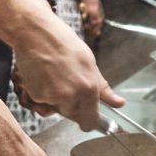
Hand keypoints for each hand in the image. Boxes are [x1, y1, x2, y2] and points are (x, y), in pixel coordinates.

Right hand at [8, 0, 124, 130]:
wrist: (36, 34)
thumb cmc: (63, 44)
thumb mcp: (90, 63)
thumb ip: (103, 88)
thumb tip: (119, 103)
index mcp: (89, 89)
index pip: (90, 122)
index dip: (88, 120)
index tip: (87, 116)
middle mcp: (71, 97)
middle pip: (72, 115)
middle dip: (71, 105)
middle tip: (67, 82)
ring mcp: (53, 98)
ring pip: (56, 108)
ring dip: (56, 99)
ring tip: (54, 75)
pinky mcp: (37, 96)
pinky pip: (42, 102)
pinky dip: (42, 92)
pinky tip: (43, 75)